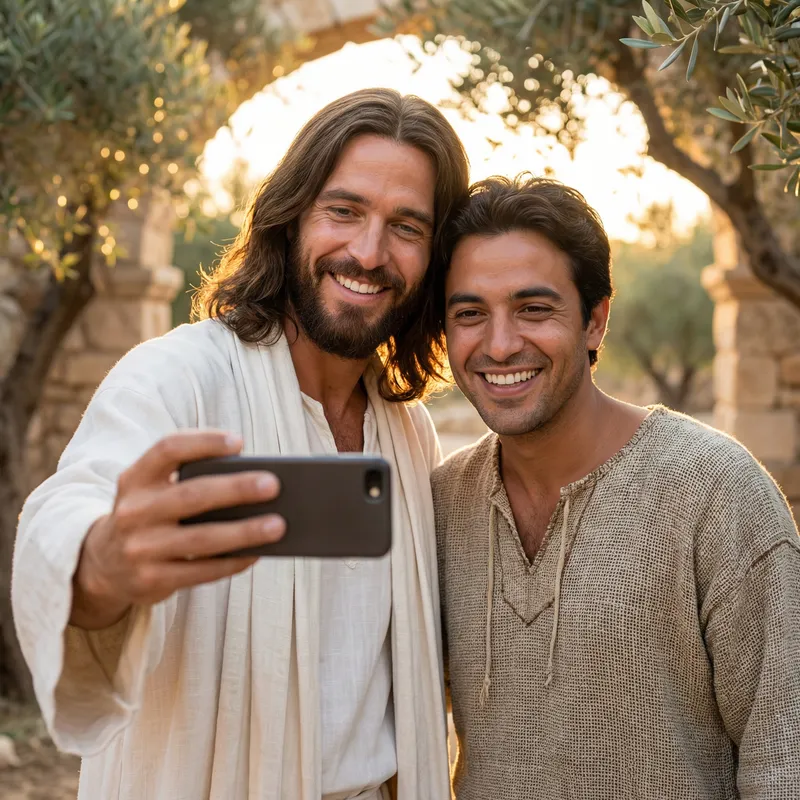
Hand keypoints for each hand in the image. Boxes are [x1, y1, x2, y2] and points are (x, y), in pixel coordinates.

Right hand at [71, 430, 284, 629]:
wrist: (101, 565)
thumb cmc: (149, 515)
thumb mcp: (152, 490)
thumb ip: (189, 479)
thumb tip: (254, 483)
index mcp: (135, 478)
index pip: (167, 449)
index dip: (204, 442)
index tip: (239, 442)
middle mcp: (133, 511)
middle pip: (192, 495)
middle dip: (236, 489)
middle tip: (273, 485)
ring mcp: (140, 548)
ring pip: (201, 539)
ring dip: (245, 532)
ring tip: (278, 525)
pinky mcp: (150, 580)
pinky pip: (201, 571)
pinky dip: (232, 562)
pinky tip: (257, 553)